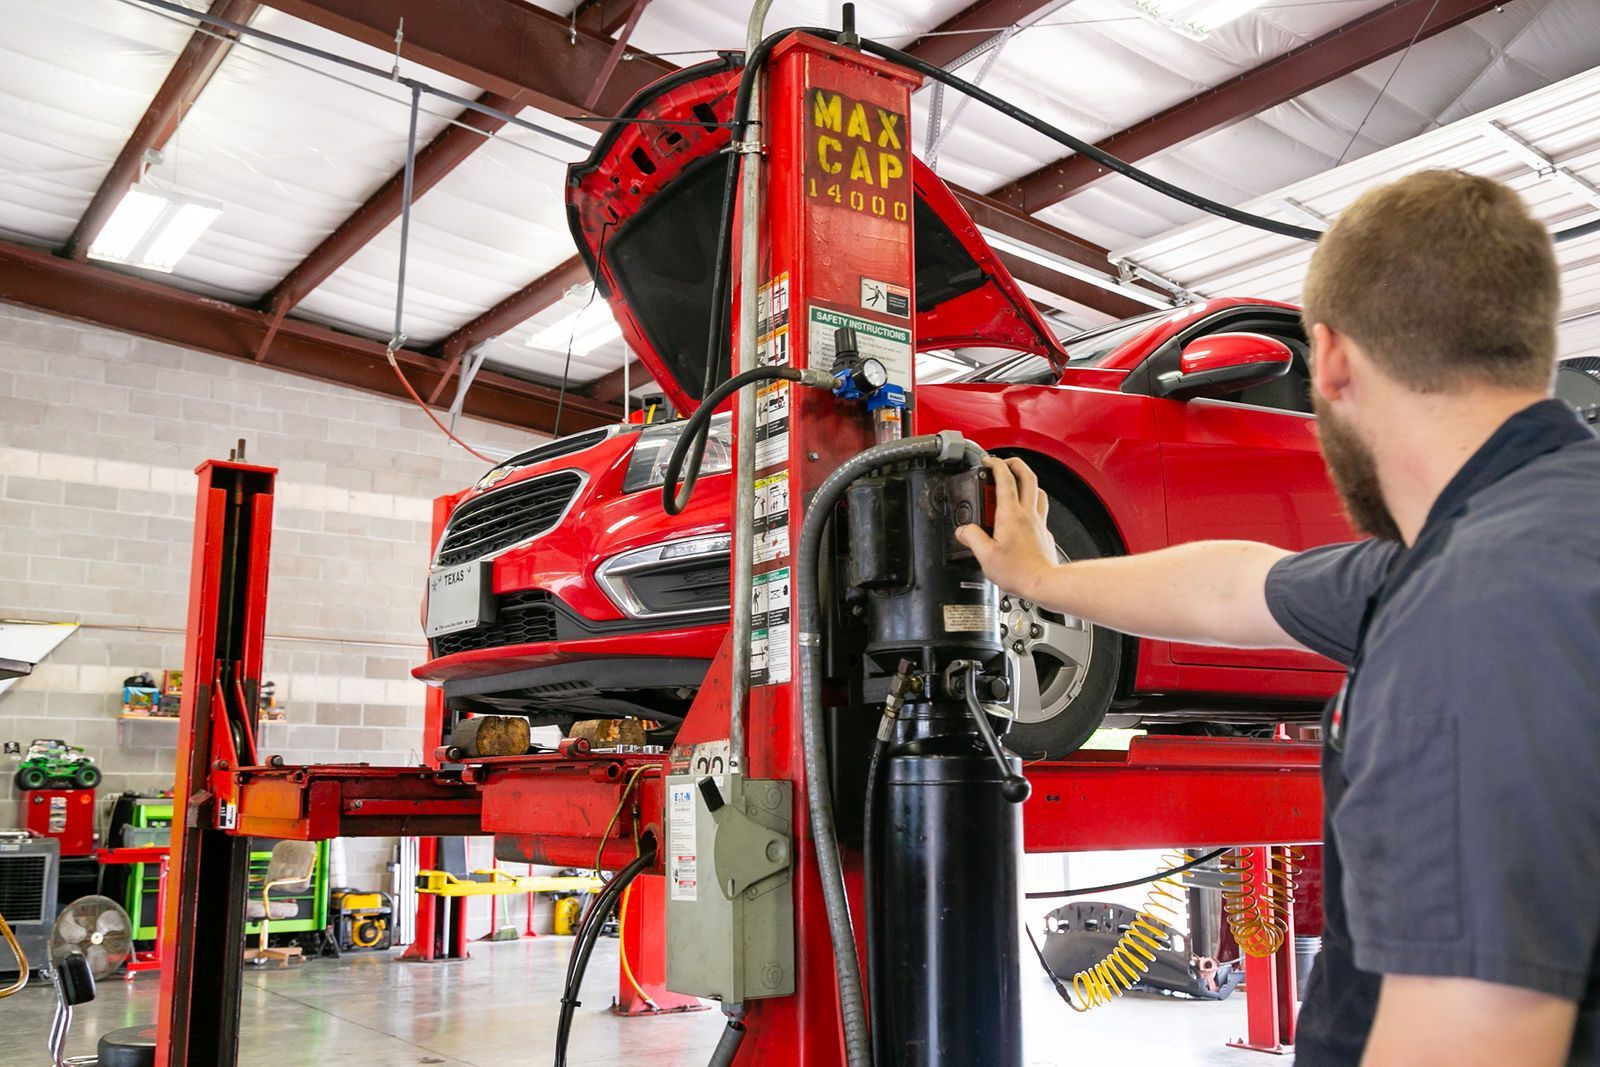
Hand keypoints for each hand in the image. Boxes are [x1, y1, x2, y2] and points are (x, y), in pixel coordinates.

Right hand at [954, 456, 1057, 597]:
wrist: (1044, 582)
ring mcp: (1039, 522)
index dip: (995, 465)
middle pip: (1028, 476)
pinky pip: (1042, 509)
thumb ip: (972, 538)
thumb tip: (963, 530)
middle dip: (1015, 464)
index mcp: (1011, 515)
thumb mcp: (985, 556)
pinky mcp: (1045, 533)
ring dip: (1027, 481)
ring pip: (1038, 490)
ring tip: (1017, 483)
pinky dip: (1033, 502)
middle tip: (1005, 463)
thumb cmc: (1019, 571)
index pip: (1005, 479)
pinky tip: (1026, 511)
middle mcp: (1028, 514)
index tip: (988, 462)